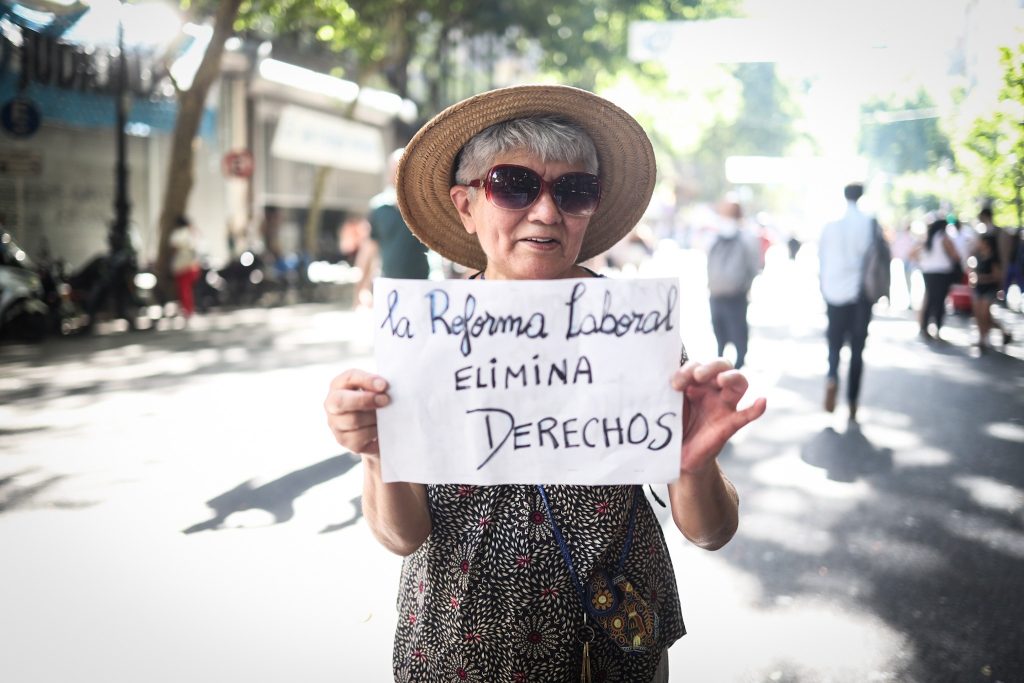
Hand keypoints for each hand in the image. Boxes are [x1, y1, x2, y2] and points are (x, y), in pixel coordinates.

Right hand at [324, 369, 390, 455]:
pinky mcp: (344, 440)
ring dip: (373, 418)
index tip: (384, 385)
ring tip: (384, 416)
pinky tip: (379, 429)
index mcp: (339, 385)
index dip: (367, 380)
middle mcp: (331, 404)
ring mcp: (335, 424)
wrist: (375, 425)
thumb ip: (376, 384)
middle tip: (385, 400)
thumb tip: (382, 387)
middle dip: (365, 400)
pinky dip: (373, 433)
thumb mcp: (374, 387)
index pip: (349, 378)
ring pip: (353, 420)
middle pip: (341, 401)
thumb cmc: (374, 401)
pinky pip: (358, 438)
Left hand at [671, 359, 765, 473]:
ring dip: (731, 377)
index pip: (698, 366)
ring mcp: (723, 406)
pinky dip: (756, 409)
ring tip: (721, 379)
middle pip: (722, 366)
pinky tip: (762, 401)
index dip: (687, 370)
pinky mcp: (729, 424)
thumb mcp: (668, 406)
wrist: (678, 455)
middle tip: (697, 375)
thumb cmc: (674, 426)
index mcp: (696, 383)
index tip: (674, 383)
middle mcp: (712, 390)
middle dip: (710, 366)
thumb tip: (651, 379)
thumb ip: (666, 393)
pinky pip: (746, 415)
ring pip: (738, 383)